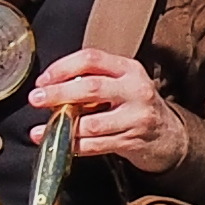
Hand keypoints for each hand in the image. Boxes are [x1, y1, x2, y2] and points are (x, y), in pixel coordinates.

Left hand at [30, 48, 186, 171]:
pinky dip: (73, 146)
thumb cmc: (135, 104)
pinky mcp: (131, 141)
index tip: (44, 79)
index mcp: (128, 69)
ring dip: (62, 127)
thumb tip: (51, 87)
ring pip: (92, 123)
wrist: (168, 133)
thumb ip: (93, 79)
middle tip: (36, 99)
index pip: (92, 59)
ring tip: (42, 128)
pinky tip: (58, 143)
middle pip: (90, 88)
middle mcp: (135, 90)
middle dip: (58, 94)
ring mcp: (135, 118)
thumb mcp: (121, 82)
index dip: (63, 67)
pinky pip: (96, 145)